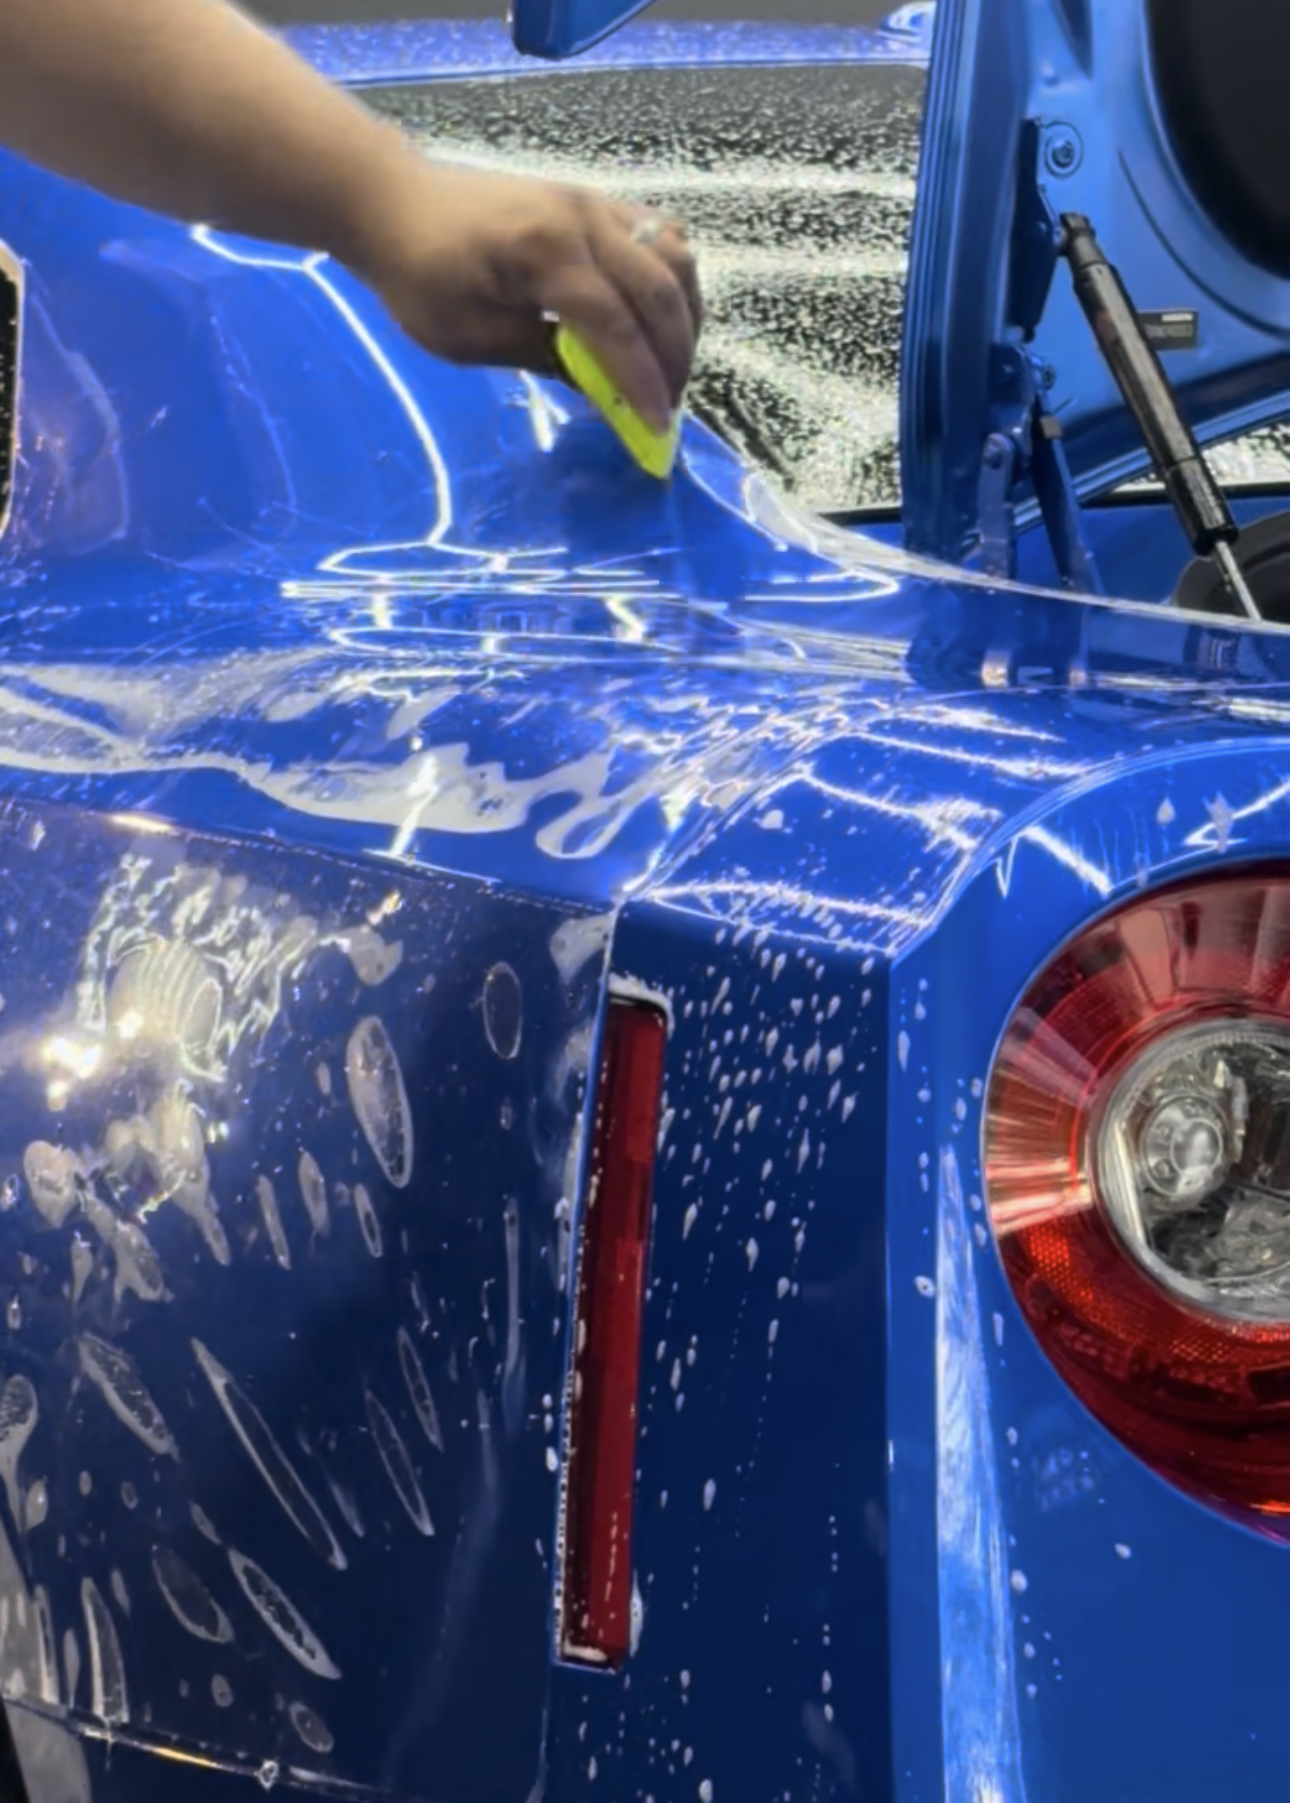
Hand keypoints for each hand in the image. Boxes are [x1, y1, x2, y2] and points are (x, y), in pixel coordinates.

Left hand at [346, 155, 702, 430]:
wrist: (395, 204)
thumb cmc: (420, 277)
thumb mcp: (473, 338)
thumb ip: (546, 360)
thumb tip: (606, 391)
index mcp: (544, 252)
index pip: (615, 324)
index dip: (643, 380)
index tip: (658, 426)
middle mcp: (581, 217)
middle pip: (659, 290)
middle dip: (674, 355)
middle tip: (671, 403)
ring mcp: (593, 201)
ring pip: (674, 254)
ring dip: (685, 314)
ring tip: (673, 361)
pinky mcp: (595, 200)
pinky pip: (660, 235)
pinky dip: (673, 279)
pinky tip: (662, 317)